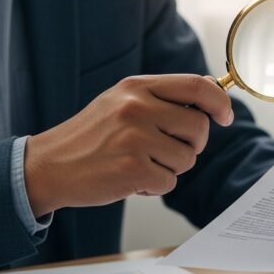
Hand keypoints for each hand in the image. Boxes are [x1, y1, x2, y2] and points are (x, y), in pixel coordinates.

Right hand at [24, 74, 232, 216]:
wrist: (48, 166)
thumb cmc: (91, 137)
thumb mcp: (123, 102)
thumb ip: (164, 97)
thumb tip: (211, 90)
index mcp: (137, 87)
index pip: (197, 86)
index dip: (219, 102)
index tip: (225, 116)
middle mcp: (137, 108)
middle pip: (199, 128)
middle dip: (191, 145)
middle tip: (166, 150)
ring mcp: (135, 138)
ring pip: (187, 158)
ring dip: (170, 168)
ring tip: (139, 163)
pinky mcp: (133, 169)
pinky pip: (170, 182)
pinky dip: (155, 186)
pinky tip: (131, 179)